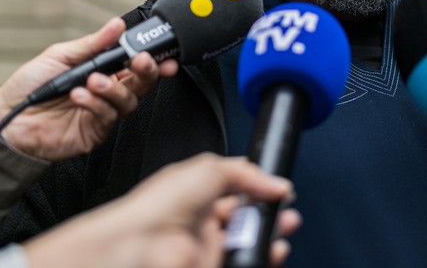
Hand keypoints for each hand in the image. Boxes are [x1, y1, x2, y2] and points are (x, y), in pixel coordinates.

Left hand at [0, 17, 178, 160]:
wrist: (6, 118)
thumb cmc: (30, 85)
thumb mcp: (61, 55)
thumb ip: (93, 44)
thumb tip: (117, 25)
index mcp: (104, 71)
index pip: (136, 64)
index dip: (153, 60)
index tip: (160, 54)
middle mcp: (108, 92)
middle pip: (141, 83)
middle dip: (146, 72)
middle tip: (140, 62)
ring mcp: (102, 113)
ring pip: (128, 101)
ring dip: (113, 89)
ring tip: (92, 81)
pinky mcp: (94, 133)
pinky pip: (107, 117)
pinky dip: (95, 104)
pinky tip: (79, 96)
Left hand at [24, 154, 301, 267]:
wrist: (140, 244)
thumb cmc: (158, 204)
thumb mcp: (210, 169)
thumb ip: (247, 173)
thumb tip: (277, 183)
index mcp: (197, 193)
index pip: (235, 190)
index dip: (258, 188)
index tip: (278, 188)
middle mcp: (202, 221)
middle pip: (246, 217)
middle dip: (270, 212)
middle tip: (286, 209)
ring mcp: (207, 248)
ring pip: (248, 242)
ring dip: (271, 234)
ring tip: (286, 226)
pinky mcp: (211, 266)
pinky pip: (244, 262)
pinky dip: (263, 257)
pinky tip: (274, 249)